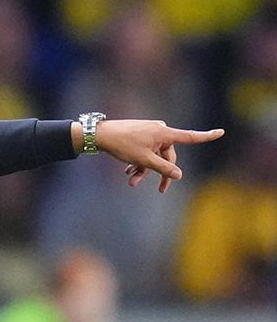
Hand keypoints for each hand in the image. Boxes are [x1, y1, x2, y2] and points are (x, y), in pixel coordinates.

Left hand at [77, 119, 224, 192]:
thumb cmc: (122, 145)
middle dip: (161, 173)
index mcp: (165, 133)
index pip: (190, 136)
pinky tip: (127, 172)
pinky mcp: (140, 135)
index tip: (221, 132)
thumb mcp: (144, 160)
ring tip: (131, 182)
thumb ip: (163, 168)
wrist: (100, 135)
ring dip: (145, 170)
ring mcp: (150, 132)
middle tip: (161, 191)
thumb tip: (179, 175)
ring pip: (154, 155)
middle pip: (168, 155)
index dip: (206, 136)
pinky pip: (145, 151)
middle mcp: (160, 131)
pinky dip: (139, 162)